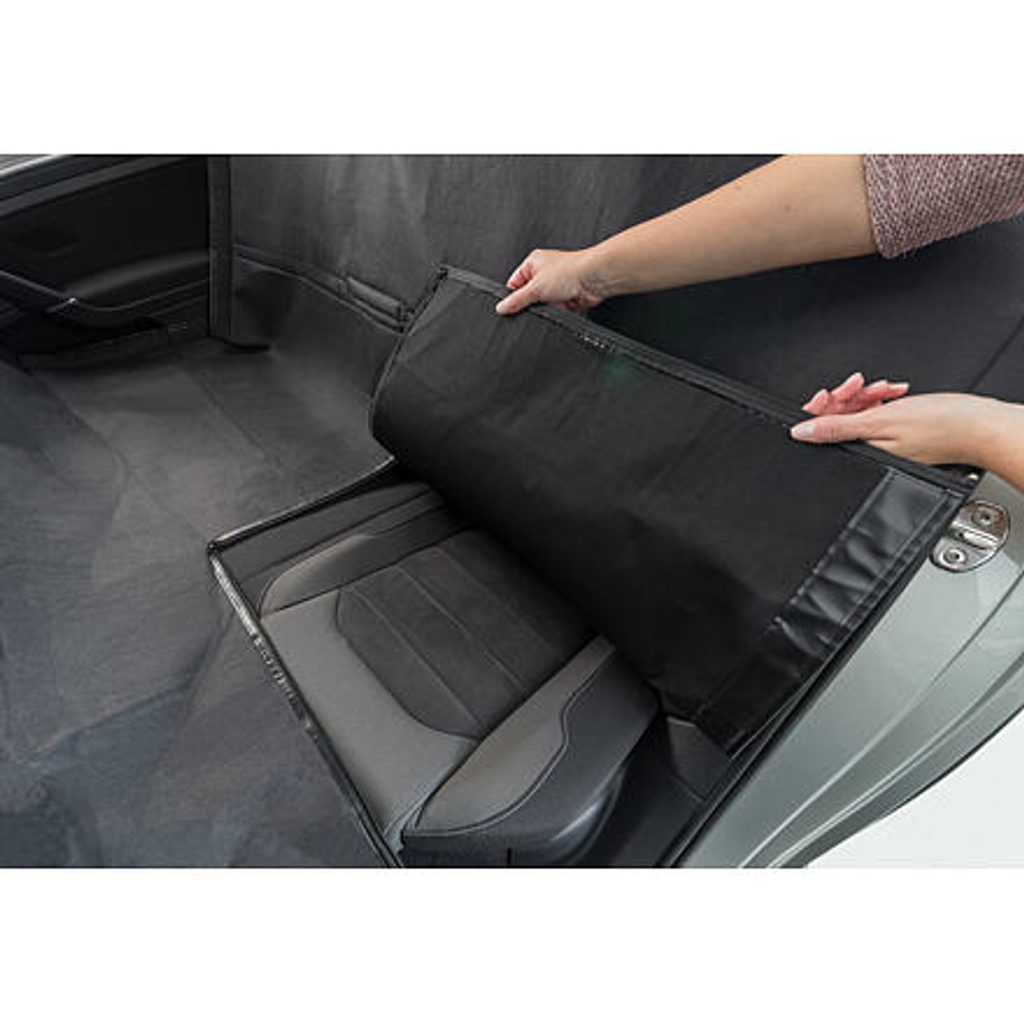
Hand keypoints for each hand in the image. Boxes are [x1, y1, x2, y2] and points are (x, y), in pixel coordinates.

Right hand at [495, 248, 606, 314]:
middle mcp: (544, 272)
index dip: (512, 296)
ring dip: (547, 306)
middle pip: (528, 296)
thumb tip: (502, 307)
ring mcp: (555, 285)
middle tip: (536, 302)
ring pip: (542, 304)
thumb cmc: (569, 270)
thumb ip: (516, 300)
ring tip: (553, 300)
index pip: (514, 283)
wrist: (593, 278)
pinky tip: (562, 305)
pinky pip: (555, 310)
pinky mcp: (565, 297)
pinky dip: (558, 310)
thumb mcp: (535, 287)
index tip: (510, 307)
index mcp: (532, 263)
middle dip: (532, 302)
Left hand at [791, 389, 1006, 465]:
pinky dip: (883, 397)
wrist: (980, 425)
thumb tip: (800, 432)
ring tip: (884, 388)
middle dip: (847, 396)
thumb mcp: (880, 423)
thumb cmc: (941, 428)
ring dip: (867, 393)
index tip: (828, 393)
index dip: (821, 410)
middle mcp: (868, 448)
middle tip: (859, 385)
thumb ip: (837, 428)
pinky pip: (878, 411)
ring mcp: (883, 439)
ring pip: (859, 411)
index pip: (823, 432)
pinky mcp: (897, 430)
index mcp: (859, 451)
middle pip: (839, 418)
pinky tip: (895, 391)